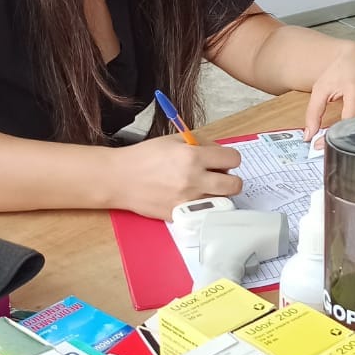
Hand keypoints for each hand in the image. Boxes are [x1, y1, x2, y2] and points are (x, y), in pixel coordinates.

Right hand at [110, 134, 242, 219]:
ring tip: (204, 188)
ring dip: (218, 194)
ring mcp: (188, 200)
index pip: (233, 159)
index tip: (222, 160)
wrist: (120, 179)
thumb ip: (200, 143)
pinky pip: (204, 212)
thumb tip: (218, 151)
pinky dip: (202, 206)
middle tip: (219, 176)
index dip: (229, 158)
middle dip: (230, 179)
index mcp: (193, 156)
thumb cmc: (145, 156)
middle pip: (234, 185)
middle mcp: (194, 180)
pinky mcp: (180, 215)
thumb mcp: (173, 140)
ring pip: (222, 201)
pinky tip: (191, 198)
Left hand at [305, 42, 354, 137]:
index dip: (333, 136)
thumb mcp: (321, 89)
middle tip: (328, 149)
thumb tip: (309, 135)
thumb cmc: (340, 72)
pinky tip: (347, 138)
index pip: (346, 122)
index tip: (319, 145)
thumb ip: (313, 112)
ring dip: (352, 139)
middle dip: (345, 143)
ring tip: (337, 145)